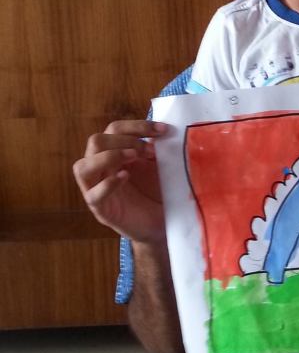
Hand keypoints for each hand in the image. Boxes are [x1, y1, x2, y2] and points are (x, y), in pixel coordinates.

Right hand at [72, 119, 168, 242]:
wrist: (161, 226)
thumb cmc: (156, 194)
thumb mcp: (158, 167)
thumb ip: (154, 150)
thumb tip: (160, 132)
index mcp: (113, 154)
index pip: (114, 130)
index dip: (137, 126)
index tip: (163, 130)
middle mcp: (101, 169)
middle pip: (96, 141)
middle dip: (124, 140)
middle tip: (148, 150)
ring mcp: (96, 190)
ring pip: (82, 166)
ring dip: (109, 156)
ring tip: (134, 158)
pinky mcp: (101, 210)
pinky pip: (93, 195)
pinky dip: (108, 184)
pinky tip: (125, 177)